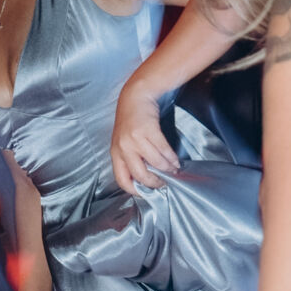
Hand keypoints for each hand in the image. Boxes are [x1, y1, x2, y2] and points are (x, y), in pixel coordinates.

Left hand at [111, 65, 182, 193]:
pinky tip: (175, 161)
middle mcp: (124, 148)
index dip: (135, 190)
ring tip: (173, 171)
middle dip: (155, 182)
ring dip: (168, 169)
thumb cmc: (130, 120)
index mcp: (115, 153)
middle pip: (141, 175)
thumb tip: (144, 178)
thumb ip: (129, 158)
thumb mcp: (123, 141)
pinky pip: (164, 150)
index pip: (122, 179)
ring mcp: (136, 139)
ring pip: (156, 163)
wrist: (135, 97)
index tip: (146, 193)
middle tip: (164, 184)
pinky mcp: (149, 131)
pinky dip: (172, 158)